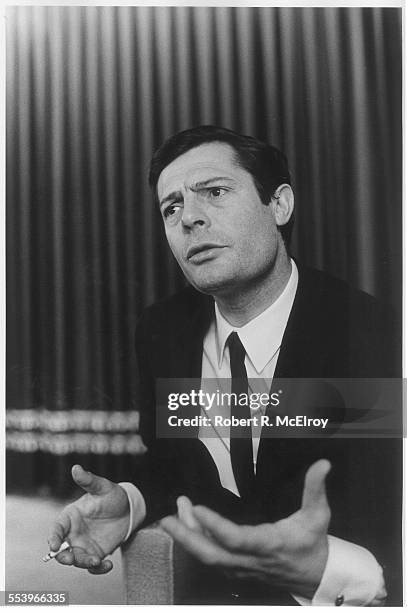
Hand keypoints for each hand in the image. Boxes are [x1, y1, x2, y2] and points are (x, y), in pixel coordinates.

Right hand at [48, 465, 130, 573]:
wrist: (129, 509)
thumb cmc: (112, 495)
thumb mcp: (102, 487)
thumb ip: (88, 481)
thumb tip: (76, 468)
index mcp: (71, 516)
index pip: (57, 528)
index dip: (53, 537)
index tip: (54, 545)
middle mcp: (74, 533)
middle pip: (61, 549)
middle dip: (62, 557)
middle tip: (70, 559)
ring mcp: (84, 545)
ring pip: (76, 560)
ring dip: (83, 563)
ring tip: (97, 561)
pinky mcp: (96, 554)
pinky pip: (92, 566)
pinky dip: (98, 569)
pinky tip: (108, 565)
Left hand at [160, 459, 330, 598]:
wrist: (314, 576)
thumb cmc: (313, 543)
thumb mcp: (318, 515)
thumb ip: (315, 488)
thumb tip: (323, 464)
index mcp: (269, 544)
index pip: (237, 539)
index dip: (215, 526)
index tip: (197, 508)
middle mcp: (250, 559)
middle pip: (211, 554)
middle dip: (186, 537)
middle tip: (167, 518)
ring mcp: (240, 567)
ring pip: (207, 557)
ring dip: (187, 536)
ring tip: (174, 513)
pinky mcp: (235, 569)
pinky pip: (210, 558)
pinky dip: (195, 542)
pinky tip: (186, 523)